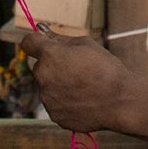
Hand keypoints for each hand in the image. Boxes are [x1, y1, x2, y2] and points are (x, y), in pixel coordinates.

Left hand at [19, 28, 143, 134]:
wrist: (120, 101)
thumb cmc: (105, 68)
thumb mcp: (86, 44)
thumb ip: (60, 39)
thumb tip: (44, 33)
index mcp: (50, 55)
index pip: (28, 42)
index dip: (35, 41)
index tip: (42, 43)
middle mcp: (43, 77)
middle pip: (39, 66)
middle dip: (52, 65)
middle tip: (74, 68)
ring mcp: (48, 99)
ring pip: (47, 86)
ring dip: (57, 84)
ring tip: (82, 87)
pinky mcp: (55, 115)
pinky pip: (54, 103)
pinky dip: (64, 101)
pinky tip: (82, 100)